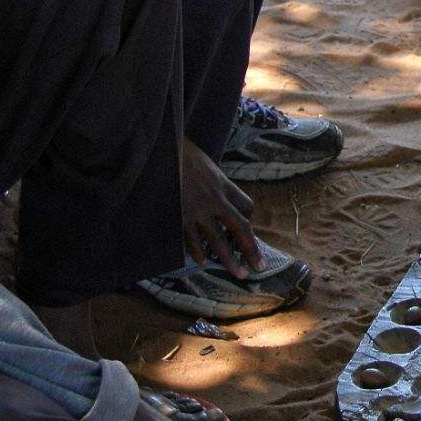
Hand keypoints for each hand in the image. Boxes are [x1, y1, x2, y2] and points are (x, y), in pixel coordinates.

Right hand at [177, 139, 260, 275]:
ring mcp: (197, 209)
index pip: (247, 206)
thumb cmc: (181, 152)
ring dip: (229, 259)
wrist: (161, 148)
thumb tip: (216, 193)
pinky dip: (198, 252)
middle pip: (240, 228)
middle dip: (251, 249)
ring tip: (238, 272)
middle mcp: (215, 199)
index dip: (249, 219)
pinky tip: (202, 260)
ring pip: (218, 240)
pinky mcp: (179, 216)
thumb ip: (213, 180)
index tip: (247, 228)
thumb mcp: (205, 164)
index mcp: (223, 183)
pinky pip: (193, 240)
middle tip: (259, 266)